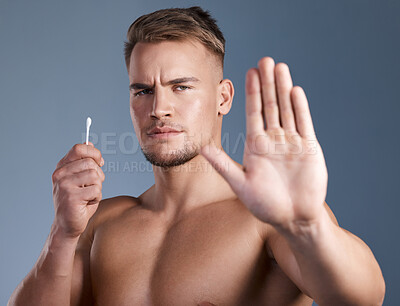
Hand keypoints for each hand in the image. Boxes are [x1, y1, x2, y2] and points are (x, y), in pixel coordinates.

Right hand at [51, 142, 104, 237]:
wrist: (67, 225)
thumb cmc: (78, 201)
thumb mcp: (81, 178)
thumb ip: (84, 162)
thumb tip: (89, 143)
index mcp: (61, 167)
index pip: (79, 149)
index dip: (94, 153)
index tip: (100, 162)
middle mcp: (60, 174)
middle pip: (91, 163)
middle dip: (98, 175)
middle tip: (93, 186)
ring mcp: (64, 185)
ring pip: (95, 176)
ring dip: (97, 188)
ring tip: (88, 196)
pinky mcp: (71, 196)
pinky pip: (96, 190)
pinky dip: (96, 197)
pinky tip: (87, 203)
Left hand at [201, 57, 327, 227]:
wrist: (293, 218)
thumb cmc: (265, 205)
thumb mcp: (240, 183)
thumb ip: (222, 164)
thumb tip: (200, 148)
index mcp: (257, 145)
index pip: (254, 112)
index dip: (252, 92)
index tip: (249, 72)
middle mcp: (274, 139)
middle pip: (270, 105)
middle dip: (267, 83)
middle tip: (265, 60)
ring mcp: (292, 142)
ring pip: (287, 109)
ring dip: (284, 88)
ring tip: (280, 67)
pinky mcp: (309, 148)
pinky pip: (304, 123)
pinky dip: (300, 107)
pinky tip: (295, 91)